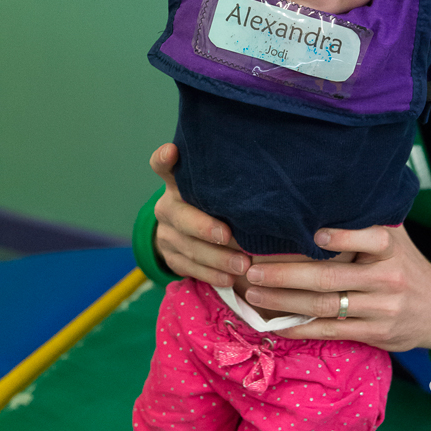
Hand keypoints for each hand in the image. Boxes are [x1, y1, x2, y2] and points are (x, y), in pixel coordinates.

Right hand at [150, 143, 250, 285]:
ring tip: (242, 265)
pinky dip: (211, 274)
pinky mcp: (169, 256)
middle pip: (180, 215)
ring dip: (217, 258)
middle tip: (228, 236)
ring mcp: (166, 232)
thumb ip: (229, 185)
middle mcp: (167, 205)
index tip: (173, 151)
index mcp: (178, 182)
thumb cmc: (218, 203)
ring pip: (188, 246)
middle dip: (205, 227)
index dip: (165, 158)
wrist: (190, 232)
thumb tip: (268, 183)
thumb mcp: (218, 190)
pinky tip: (229, 278)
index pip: (162, 165)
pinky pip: (188, 268)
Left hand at [243, 224, 430, 360]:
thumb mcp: (397, 238)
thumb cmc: (406, 265)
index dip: (340, 237)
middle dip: (286, 274)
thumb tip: (323, 194)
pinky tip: (276, 322)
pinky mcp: (375, 333)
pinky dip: (300, 327)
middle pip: (330, 277)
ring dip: (284, 301)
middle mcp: (387, 278)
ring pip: (324, 306)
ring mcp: (381, 309)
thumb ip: (367, 221)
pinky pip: (331, 331)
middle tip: (253, 269)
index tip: (312, 233)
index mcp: (390, 248)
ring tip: (253, 293)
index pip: (367, 239)